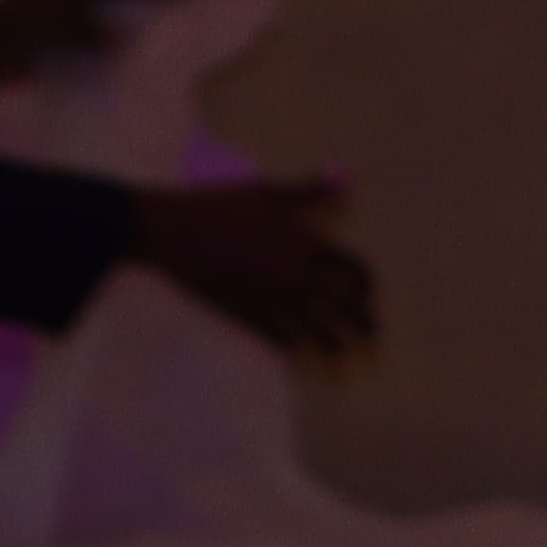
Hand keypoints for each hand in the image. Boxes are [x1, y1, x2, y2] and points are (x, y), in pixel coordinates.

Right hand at [128, 177, 376, 362]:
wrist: (170, 229)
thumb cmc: (217, 205)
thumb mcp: (266, 193)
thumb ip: (308, 192)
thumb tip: (344, 182)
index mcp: (306, 244)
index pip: (353, 269)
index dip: (366, 284)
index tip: (369, 295)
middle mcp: (297, 275)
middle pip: (345, 307)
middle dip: (365, 326)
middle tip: (375, 341)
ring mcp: (274, 298)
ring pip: (318, 331)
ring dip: (338, 349)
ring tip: (350, 364)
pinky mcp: (248, 314)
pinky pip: (281, 339)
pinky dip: (295, 350)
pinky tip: (302, 358)